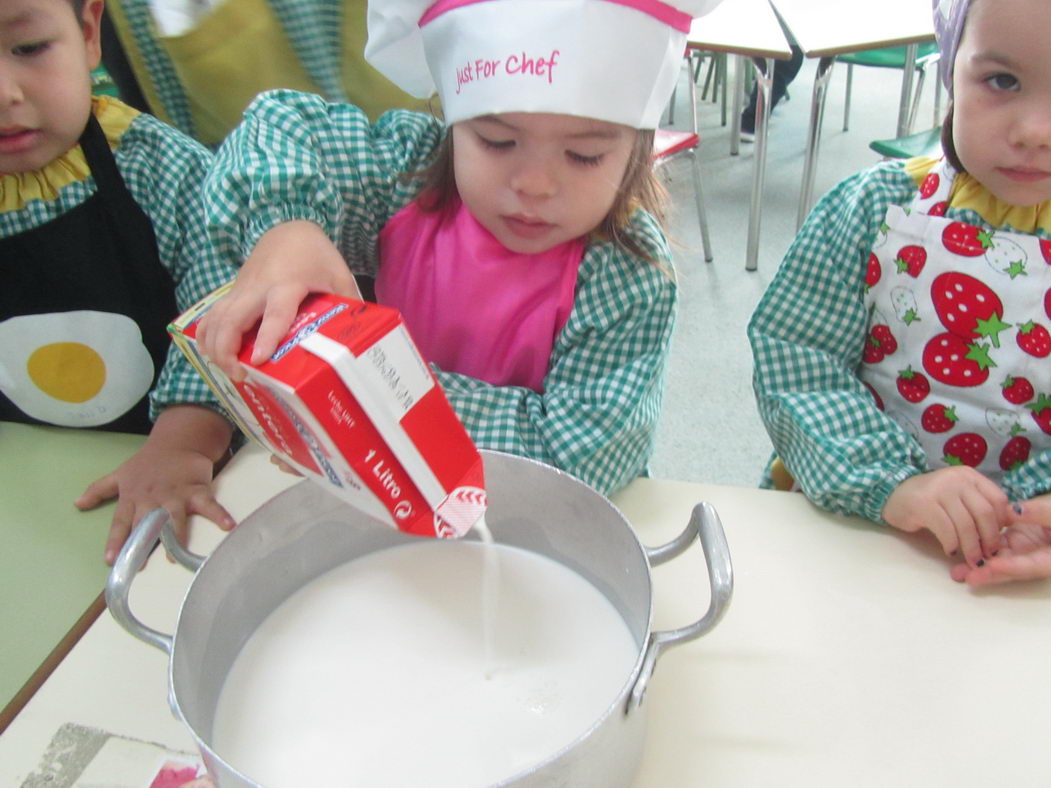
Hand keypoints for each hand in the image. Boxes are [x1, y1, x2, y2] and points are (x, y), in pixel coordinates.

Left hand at [74, 407, 234, 563]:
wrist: (178, 441)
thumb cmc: (148, 463)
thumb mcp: (120, 475)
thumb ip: (99, 490)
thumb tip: (76, 504)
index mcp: (132, 497)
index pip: (120, 522)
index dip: (115, 540)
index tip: (110, 559)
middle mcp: (152, 498)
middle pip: (146, 523)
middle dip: (143, 542)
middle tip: (140, 564)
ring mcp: (175, 494)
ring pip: (173, 517)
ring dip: (175, 537)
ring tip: (175, 558)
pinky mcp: (196, 489)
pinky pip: (208, 504)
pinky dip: (219, 514)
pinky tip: (228, 526)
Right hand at [195, 221, 359, 380]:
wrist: (289, 230)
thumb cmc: (316, 255)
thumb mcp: (338, 275)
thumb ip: (348, 304)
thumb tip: (360, 337)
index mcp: (287, 284)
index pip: (275, 314)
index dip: (266, 337)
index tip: (258, 359)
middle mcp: (259, 288)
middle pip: (232, 319)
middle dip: (227, 349)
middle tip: (238, 374)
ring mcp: (241, 289)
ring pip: (215, 318)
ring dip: (214, 346)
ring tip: (228, 370)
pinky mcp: (232, 292)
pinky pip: (211, 315)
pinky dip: (206, 335)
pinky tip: (211, 354)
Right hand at [882, 467, 1008, 568]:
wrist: (893, 494)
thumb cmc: (929, 499)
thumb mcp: (957, 495)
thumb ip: (976, 505)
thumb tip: (1000, 531)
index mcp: (969, 476)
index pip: (997, 500)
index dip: (1001, 523)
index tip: (998, 539)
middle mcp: (957, 479)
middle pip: (984, 513)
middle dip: (990, 539)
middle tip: (989, 556)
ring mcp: (939, 489)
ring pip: (966, 524)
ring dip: (972, 547)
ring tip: (972, 560)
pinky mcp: (924, 504)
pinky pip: (946, 530)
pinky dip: (952, 544)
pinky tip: (950, 550)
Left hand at [951, 495, 1050, 585]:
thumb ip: (1040, 514)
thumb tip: (1015, 510)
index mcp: (1050, 559)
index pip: (1030, 566)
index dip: (1011, 567)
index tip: (992, 566)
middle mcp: (1034, 559)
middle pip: (1010, 569)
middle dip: (988, 574)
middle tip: (966, 577)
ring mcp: (1022, 550)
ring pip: (998, 559)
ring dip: (979, 564)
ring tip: (957, 571)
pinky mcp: (1012, 540)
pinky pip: (993, 545)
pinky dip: (978, 547)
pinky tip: (960, 549)